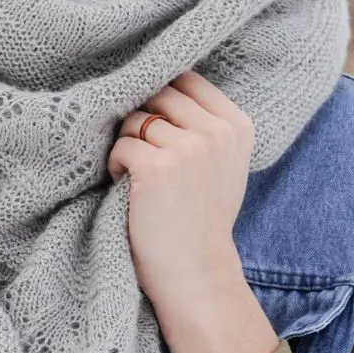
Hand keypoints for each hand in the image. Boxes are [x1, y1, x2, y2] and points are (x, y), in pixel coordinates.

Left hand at [107, 70, 254, 317]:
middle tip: (143, 151)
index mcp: (237, 125)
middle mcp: (216, 132)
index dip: (163, 96)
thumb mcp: (222, 162)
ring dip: (127, 144)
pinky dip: (116, 165)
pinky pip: (121, 145)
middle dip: (143, 118)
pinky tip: (127, 188)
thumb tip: (161, 83)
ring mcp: (188, 147)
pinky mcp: (157, 167)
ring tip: (137, 175)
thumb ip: (204, 123)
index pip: (188, 79)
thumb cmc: (202, 218)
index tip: (156, 122)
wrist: (198, 273)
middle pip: (159, 93)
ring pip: (135, 119)